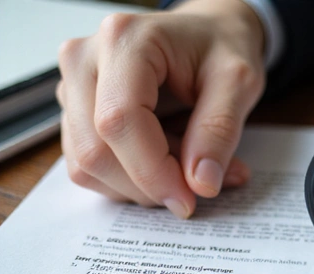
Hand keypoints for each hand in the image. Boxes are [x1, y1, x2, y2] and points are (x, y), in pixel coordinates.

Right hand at [56, 0, 265, 217]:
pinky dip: (131, 180)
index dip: (153, 172)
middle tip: (199, 185)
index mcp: (124, 41)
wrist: (207, 34)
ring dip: (142, 185)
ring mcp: (74, 87)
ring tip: (191, 165)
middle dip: (149, 184)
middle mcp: (84, 60)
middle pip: (95, 151)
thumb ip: (220, 131)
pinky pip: (90, 167)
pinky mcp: (76, 113)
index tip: (190, 200)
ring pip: (88, 165)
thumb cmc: (221, 48)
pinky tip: (169, 163)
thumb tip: (201, 184)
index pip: (119, 121)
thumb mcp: (239, 82)